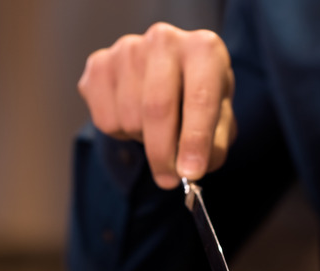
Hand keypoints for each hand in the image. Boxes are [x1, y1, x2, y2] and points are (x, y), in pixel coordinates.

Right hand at [78, 22, 235, 188]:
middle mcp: (164, 40)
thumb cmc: (198, 97)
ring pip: (129, 119)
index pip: (199, 99)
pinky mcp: (99, 65)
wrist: (169, 73)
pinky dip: (121, 134)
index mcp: (203, 49)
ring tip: (157, 130)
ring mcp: (127, 49)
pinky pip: (105, 120)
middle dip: (162, 154)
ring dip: (143, 141)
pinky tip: (134, 118)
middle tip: (169, 180)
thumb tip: (190, 170)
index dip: (195, 140)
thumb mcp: (220, 119)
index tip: (191, 173)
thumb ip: (213, 146)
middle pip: (157, 108)